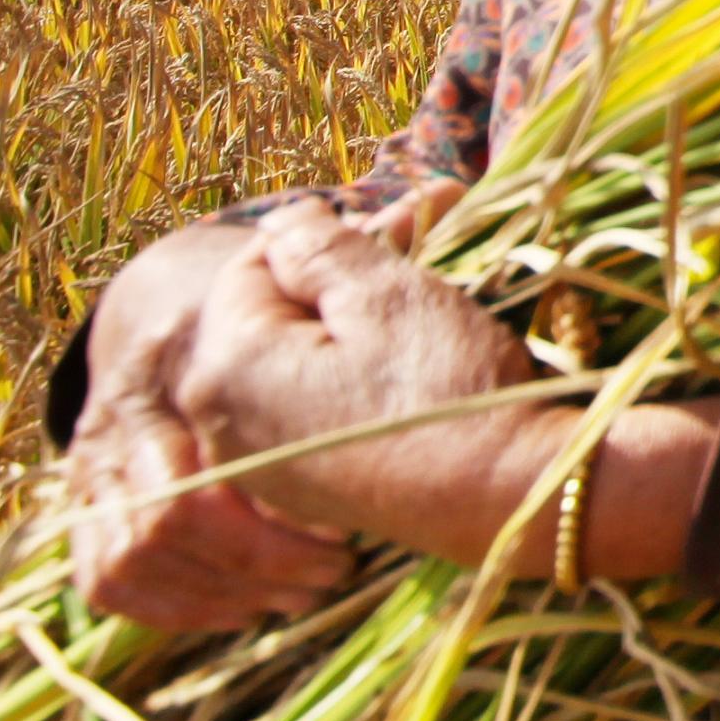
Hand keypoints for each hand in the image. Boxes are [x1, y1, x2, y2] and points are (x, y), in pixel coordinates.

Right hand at [63, 221, 362, 631]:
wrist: (189, 321)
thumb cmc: (295, 313)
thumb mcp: (337, 279)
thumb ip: (367, 248)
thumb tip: (438, 192)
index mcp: (170, 354)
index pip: (203, 464)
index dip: (280, 510)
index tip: (349, 526)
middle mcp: (115, 412)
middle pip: (166, 522)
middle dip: (259, 556)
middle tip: (335, 568)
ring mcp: (92, 464)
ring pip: (129, 557)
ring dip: (219, 588)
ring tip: (304, 591)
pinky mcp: (90, 509)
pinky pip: (106, 578)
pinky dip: (174, 605)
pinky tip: (247, 608)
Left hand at [171, 198, 553, 558]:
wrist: (502, 499)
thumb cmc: (445, 391)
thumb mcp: (386, 294)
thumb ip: (317, 245)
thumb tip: (282, 221)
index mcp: (225, 365)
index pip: (252, 264)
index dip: (325, 237)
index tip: (397, 228)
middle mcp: (217, 423)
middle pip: (270, 316)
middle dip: (339, 280)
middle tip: (420, 256)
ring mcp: (254, 466)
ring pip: (293, 362)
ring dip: (348, 327)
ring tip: (424, 308)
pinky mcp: (293, 492)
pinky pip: (307, 410)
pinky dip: (348, 381)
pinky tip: (406, 372)